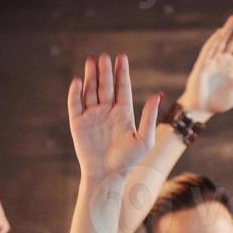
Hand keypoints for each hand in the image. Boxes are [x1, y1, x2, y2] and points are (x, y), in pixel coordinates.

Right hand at [67, 53, 161, 185]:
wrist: (106, 176)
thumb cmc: (128, 161)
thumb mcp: (144, 139)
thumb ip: (150, 117)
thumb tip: (157, 94)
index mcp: (123, 113)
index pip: (122, 87)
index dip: (121, 72)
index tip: (121, 57)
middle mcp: (107, 111)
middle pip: (106, 85)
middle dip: (105, 71)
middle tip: (104, 56)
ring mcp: (92, 116)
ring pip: (90, 90)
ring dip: (90, 76)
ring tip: (91, 61)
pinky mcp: (78, 122)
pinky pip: (75, 103)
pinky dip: (75, 91)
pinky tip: (78, 80)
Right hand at [177, 15, 232, 119]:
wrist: (202, 110)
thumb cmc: (218, 102)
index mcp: (231, 64)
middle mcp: (222, 59)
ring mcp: (212, 60)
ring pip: (221, 42)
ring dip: (227, 30)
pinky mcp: (202, 65)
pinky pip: (208, 50)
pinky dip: (214, 41)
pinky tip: (221, 32)